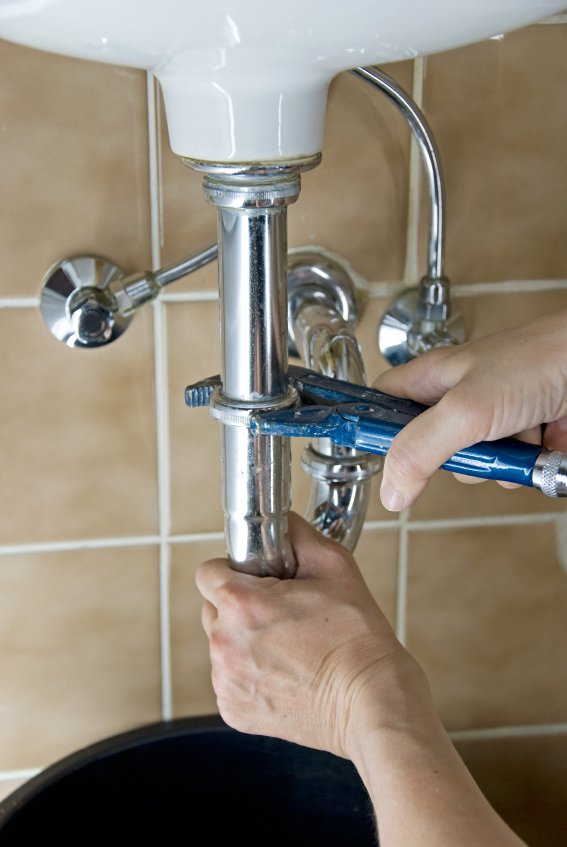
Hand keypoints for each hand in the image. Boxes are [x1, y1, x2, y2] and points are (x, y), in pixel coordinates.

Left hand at [195, 511, 426, 760]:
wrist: (371, 700)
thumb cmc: (357, 638)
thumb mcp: (334, 566)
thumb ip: (298, 534)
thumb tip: (282, 523)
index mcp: (241, 604)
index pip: (207, 572)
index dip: (233, 570)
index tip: (258, 580)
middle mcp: (224, 643)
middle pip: (213, 608)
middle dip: (240, 605)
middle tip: (281, 613)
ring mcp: (225, 681)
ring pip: (222, 645)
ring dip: (244, 641)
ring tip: (289, 646)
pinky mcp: (233, 710)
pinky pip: (230, 679)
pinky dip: (250, 675)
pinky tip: (285, 673)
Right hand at [373, 310, 566, 510]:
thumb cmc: (537, 361)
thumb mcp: (465, 409)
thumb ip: (420, 450)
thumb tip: (391, 491)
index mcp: (430, 379)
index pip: (381, 405)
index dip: (373, 429)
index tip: (375, 457)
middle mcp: (456, 400)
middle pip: (425, 450)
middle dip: (449, 458)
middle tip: (466, 441)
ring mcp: (489, 422)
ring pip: (469, 468)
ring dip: (491, 464)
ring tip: (512, 435)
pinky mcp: (519, 440)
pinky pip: (504, 472)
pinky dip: (519, 466)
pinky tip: (534, 443)